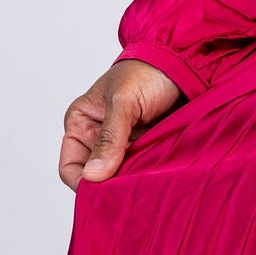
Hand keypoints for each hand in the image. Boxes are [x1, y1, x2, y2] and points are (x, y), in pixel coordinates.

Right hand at [60, 60, 182, 190]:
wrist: (185, 62)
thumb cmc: (148, 71)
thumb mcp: (124, 101)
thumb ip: (110, 138)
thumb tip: (93, 176)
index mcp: (82, 123)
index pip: (70, 166)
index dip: (83, 182)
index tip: (102, 192)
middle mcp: (99, 137)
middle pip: (96, 176)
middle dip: (110, 185)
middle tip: (128, 189)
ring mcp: (124, 145)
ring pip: (120, 177)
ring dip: (131, 180)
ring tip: (145, 180)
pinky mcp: (146, 149)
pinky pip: (141, 171)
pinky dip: (147, 175)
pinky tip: (156, 175)